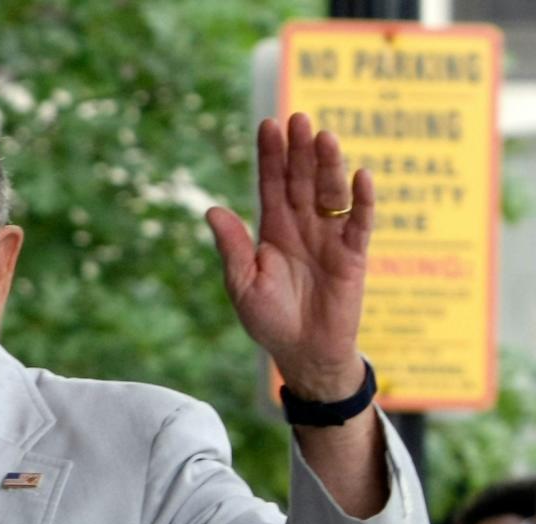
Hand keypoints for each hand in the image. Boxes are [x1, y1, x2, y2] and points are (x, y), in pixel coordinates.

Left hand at [205, 113, 373, 400]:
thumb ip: (232, 248)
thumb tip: (211, 209)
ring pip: (330, 194)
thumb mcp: (243, 284)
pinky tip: (361, 177)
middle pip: (302, 180)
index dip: (270, 156)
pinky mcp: (353, 257)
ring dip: (329, 166)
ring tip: (325, 137)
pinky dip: (363, 202)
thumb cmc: (269, 320)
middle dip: (300, 150)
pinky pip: (360, 225)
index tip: (267, 125)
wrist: (303, 354)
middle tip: (299, 118)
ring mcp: (330, 238)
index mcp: (272, 229)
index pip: (272, 184)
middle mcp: (302, 226)